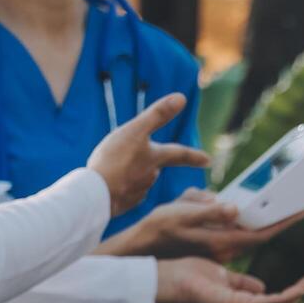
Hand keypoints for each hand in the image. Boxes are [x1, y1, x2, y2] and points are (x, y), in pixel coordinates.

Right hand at [87, 94, 209, 215]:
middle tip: (133, 160)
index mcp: (155, 158)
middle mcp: (150, 177)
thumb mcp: (135, 130)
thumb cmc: (113, 160)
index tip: (208, 160)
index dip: (194, 155)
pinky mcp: (123, 204)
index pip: (180, 154)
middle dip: (150, 164)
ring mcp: (137, 193)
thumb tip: (182, 97)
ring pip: (139, 180)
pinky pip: (126, 194)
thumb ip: (157, 114)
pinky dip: (121, 189)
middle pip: (154, 167)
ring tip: (115, 172)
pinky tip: (110, 187)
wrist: (95, 193)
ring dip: (132, 175)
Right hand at [102, 188, 303, 261]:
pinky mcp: (212, 249)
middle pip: (261, 236)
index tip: (302, 210)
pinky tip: (252, 213)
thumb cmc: (158, 227)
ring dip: (267, 224)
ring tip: (283, 207)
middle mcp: (224, 251)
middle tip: (301, 205)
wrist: (141, 248)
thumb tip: (232, 208)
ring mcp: (219, 252)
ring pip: (251, 237)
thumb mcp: (181, 212)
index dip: (283, 221)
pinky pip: (239, 237)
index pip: (261, 234)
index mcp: (220, 243)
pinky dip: (251, 226)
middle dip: (280, 221)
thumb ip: (208, 210)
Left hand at [155, 257, 303, 302]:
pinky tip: (296, 289)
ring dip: (293, 297)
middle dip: (294, 298)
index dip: (285, 296)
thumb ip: (242, 284)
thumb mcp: (222, 278)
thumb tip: (262, 287)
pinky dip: (283, 297)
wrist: (167, 277)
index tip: (302, 282)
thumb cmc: (188, 275)